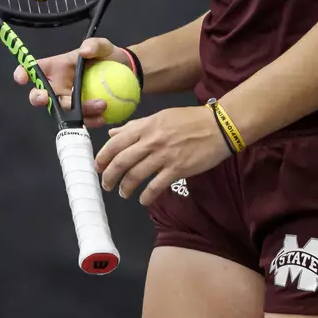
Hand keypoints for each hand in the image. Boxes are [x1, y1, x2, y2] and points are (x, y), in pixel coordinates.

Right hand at [12, 38, 118, 127]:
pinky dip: (90, 121)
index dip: (23, 73)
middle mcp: (58, 86)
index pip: (34, 69)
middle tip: (46, 98)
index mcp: (57, 67)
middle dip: (38, 98)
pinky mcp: (83, 114)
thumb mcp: (103, 46)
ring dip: (77, 112)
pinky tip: (103, 117)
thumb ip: (94, 45)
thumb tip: (84, 51)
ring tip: (101, 105)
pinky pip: (80, 121)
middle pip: (40, 95)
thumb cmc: (108, 57)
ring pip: (62, 111)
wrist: (127, 74)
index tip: (22, 78)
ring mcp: (69, 102)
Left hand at [95, 105, 230, 203]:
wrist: (219, 126)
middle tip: (106, 185)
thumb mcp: (160, 117)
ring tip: (123, 193)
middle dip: (109, 176)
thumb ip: (135, 126)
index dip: (103, 157)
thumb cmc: (190, 120)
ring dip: (126, 187)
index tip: (98, 167)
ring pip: (136, 175)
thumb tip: (113, 133)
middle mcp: (151, 141)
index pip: (116, 143)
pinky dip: (146, 196)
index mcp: (146, 126)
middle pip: (121, 161)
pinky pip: (156, 186)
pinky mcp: (178, 169)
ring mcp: (164, 156)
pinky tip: (143, 200)